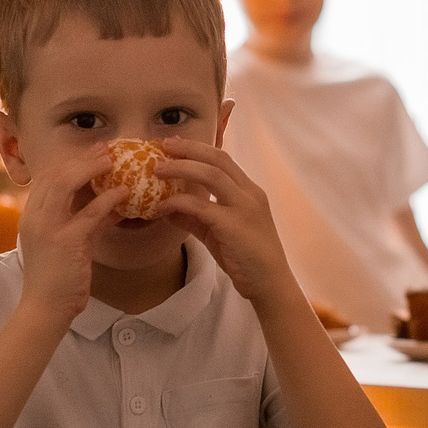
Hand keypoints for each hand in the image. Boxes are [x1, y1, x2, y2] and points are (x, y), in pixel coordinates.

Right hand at [14, 142, 130, 322]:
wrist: (44, 309)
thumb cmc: (55, 281)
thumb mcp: (67, 246)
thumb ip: (84, 224)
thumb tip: (110, 208)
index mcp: (31, 217)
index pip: (47, 179)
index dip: (70, 163)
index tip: (92, 154)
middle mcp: (34, 217)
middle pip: (56, 175)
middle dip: (82, 159)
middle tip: (106, 150)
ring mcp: (48, 228)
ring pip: (66, 184)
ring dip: (91, 168)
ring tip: (114, 160)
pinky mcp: (67, 242)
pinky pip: (90, 213)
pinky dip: (108, 200)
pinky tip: (125, 194)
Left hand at [155, 141, 299, 306]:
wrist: (269, 283)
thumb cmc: (246, 259)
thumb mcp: (218, 233)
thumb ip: (195, 218)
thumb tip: (168, 208)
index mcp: (249, 191)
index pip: (223, 159)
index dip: (197, 149)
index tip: (174, 144)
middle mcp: (249, 193)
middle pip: (217, 159)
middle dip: (188, 149)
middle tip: (163, 145)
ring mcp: (243, 208)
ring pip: (211, 175)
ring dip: (182, 168)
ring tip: (158, 169)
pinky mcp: (233, 225)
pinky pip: (200, 206)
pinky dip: (179, 202)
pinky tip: (162, 206)